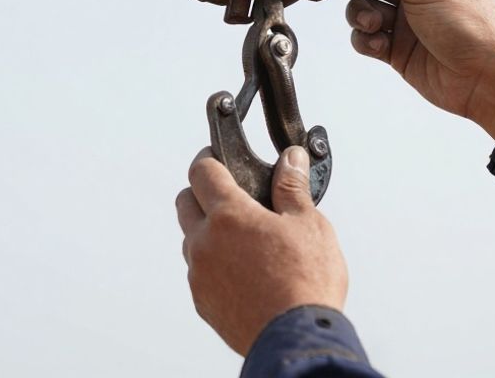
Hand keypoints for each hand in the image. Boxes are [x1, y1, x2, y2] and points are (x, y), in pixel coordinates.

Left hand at [176, 146, 346, 354]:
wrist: (296, 337)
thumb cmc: (306, 281)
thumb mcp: (308, 224)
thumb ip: (292, 187)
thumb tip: (291, 158)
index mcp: (229, 215)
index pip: (201, 171)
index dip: (209, 158)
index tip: (217, 156)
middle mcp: (204, 242)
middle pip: (185, 202)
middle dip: (202, 192)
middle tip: (230, 195)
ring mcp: (199, 275)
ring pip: (191, 240)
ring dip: (207, 231)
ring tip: (242, 238)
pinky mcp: (202, 302)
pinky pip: (199, 272)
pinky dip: (213, 264)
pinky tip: (242, 271)